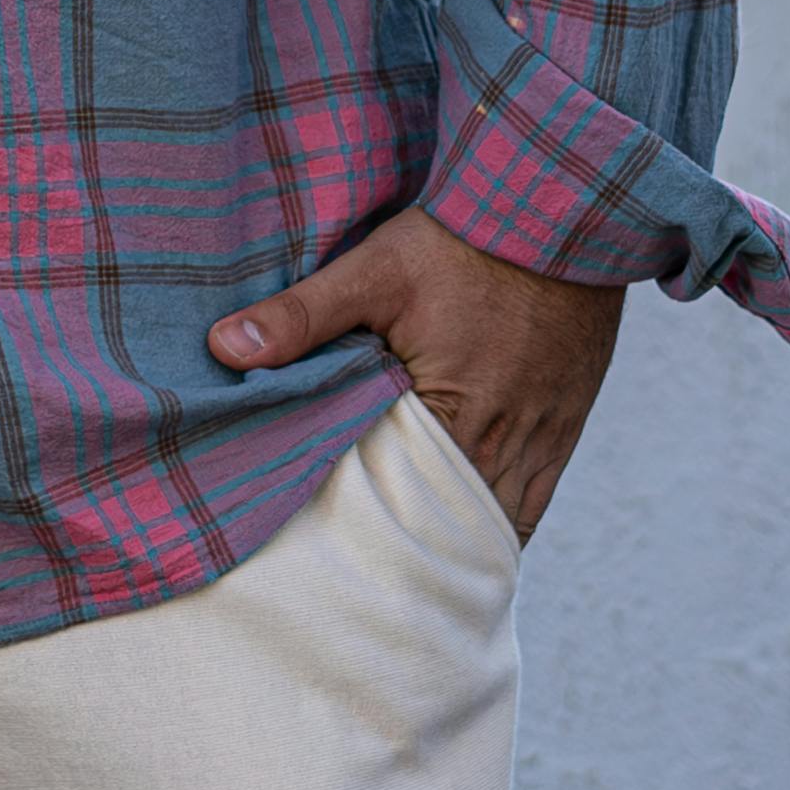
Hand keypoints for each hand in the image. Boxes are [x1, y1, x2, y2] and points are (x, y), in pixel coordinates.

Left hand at [207, 201, 622, 543]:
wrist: (558, 214)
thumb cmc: (460, 242)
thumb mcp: (371, 271)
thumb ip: (300, 317)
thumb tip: (224, 347)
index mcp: (451, 416)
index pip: (402, 507)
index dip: (368, 534)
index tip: (329, 553)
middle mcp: (504, 442)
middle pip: (449, 527)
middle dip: (408, 552)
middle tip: (359, 575)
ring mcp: (542, 439)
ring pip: (495, 525)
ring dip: (454, 542)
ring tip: (406, 569)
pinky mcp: (565, 426)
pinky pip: (534, 503)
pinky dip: (498, 525)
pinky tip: (466, 538)